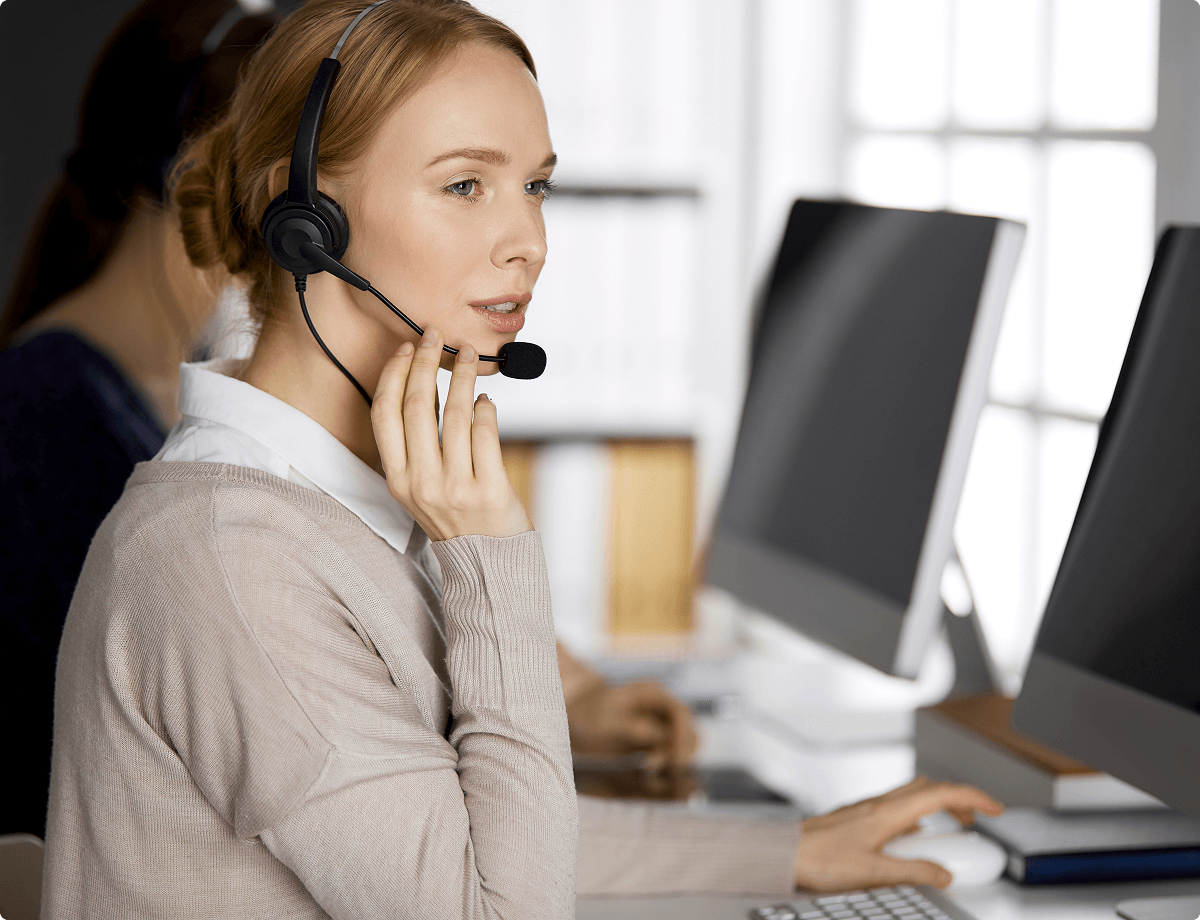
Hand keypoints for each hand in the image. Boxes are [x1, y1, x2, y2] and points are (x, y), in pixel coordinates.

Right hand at [372, 329, 531, 540]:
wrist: (487, 562)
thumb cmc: (455, 518)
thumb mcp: (421, 488)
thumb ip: (417, 447)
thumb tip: (423, 386)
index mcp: (398, 480)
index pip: (384, 414)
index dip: (393, 374)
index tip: (406, 348)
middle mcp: (422, 483)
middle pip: (417, 406)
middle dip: (426, 362)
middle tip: (437, 337)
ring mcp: (456, 487)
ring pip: (455, 414)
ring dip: (462, 377)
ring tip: (468, 356)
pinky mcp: (489, 490)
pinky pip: (486, 433)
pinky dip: (487, 409)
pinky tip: (486, 401)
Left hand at [566, 680, 699, 769]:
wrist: (576, 717)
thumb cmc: (589, 712)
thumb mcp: (607, 719)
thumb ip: (634, 726)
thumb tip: (661, 736)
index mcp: (653, 694)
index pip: (681, 712)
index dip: (682, 735)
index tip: (673, 758)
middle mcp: (661, 707)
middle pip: (688, 728)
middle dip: (681, 749)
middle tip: (660, 766)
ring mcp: (659, 723)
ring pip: (684, 742)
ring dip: (676, 757)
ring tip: (650, 767)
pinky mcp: (654, 739)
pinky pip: (671, 751)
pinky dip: (667, 761)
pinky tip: (649, 769)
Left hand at [793, 778, 1003, 891]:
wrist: (785, 854)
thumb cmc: (819, 859)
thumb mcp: (875, 872)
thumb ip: (913, 871)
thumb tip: (943, 873)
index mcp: (889, 812)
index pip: (942, 794)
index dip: (974, 798)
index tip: (995, 809)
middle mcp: (879, 804)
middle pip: (930, 789)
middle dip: (959, 801)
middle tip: (975, 822)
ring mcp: (868, 809)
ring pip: (912, 797)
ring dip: (937, 808)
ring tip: (948, 834)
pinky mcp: (858, 819)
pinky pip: (896, 809)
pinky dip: (914, 818)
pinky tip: (911, 841)